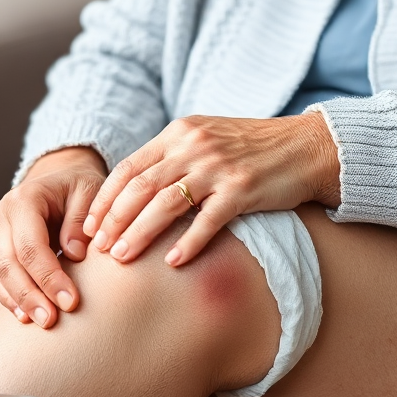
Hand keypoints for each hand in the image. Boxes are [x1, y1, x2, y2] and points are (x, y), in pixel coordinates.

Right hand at [0, 146, 106, 327]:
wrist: (60, 181)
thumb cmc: (79, 187)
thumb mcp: (90, 191)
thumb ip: (82, 219)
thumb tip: (74, 254)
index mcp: (24, 199)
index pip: (31, 246)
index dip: (49, 277)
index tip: (71, 301)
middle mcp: (2, 216)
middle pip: (8, 263)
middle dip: (31, 295)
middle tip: (52, 320)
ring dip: (20, 301)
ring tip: (42, 324)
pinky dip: (11, 298)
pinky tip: (25, 317)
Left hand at [82, 112, 339, 265]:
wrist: (307, 146)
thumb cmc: (254, 149)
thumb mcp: (208, 139)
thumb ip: (174, 157)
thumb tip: (136, 190)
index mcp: (180, 133)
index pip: (128, 168)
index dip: (104, 199)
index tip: (88, 226)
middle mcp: (194, 147)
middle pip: (139, 188)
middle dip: (113, 221)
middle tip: (97, 250)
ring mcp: (217, 168)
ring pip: (164, 205)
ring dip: (138, 234)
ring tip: (121, 259)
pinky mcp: (242, 190)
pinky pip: (206, 222)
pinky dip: (186, 244)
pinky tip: (172, 263)